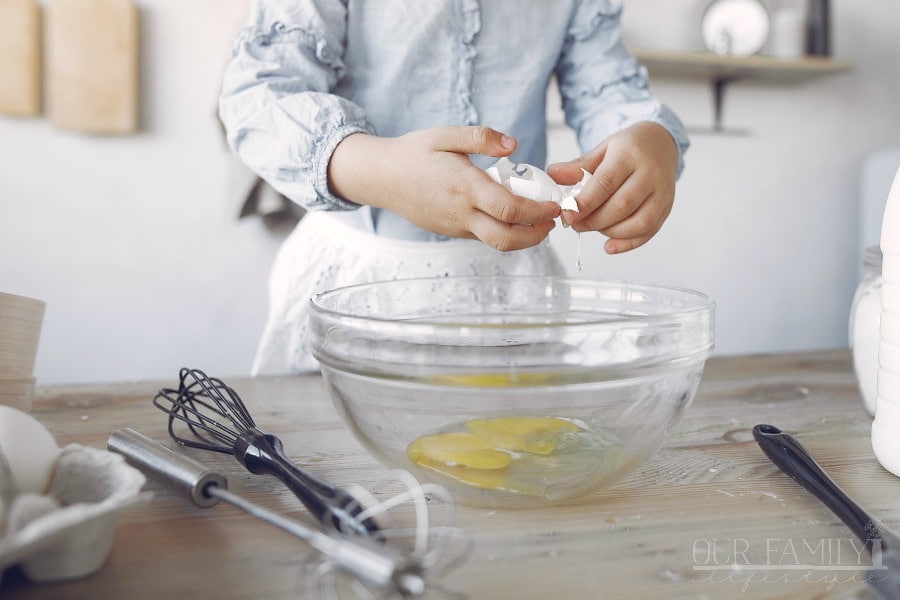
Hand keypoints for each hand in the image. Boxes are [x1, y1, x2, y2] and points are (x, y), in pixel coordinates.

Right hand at [328, 126, 560, 251]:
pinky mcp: (451, 231)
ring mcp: (455, 226)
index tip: (553, 204)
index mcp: (464, 187)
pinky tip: (511, 216)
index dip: (537, 211)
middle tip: (552, 222)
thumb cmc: (412, 154)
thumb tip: (513, 145)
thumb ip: (481, 138)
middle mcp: (461, 213)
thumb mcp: (446, 135)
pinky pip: (482, 237)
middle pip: (506, 239)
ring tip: (538, 221)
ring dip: (523, 237)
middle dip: (536, 236)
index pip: (509, 210)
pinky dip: (503, 232)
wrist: (380, 177)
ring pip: (496, 243)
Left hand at [547, 121, 678, 253]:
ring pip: (638, 222)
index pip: (606, 183)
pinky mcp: (666, 208)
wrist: (660, 144)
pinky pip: (648, 232)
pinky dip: (627, 243)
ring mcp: (662, 192)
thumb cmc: (627, 149)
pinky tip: (609, 246)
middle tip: (575, 223)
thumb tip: (553, 174)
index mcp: (630, 155)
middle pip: (622, 206)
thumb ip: (578, 166)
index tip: (567, 214)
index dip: (584, 203)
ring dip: (610, 232)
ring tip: (592, 226)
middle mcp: (650, 174)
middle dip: (593, 221)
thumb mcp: (601, 150)